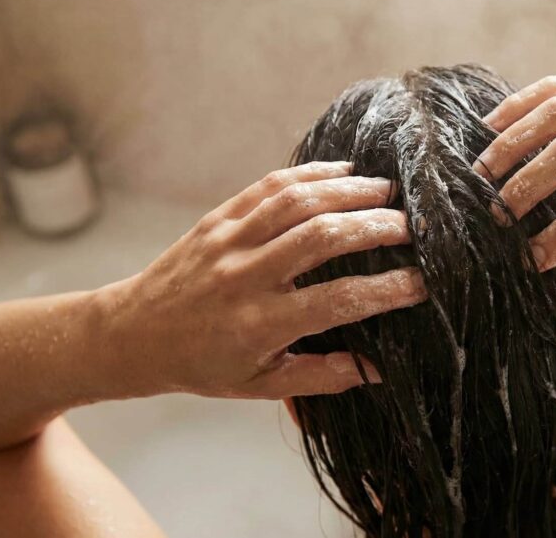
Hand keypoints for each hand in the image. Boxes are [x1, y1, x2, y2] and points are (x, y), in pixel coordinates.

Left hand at [103, 162, 425, 398]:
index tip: (422, 284)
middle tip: (412, 227)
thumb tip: (379, 369)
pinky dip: (312, 173)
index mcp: (259, 325)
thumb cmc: (203, 364)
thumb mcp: (261, 384)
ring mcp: (229, 242)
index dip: (387, 291)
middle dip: (376, 227)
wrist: (133, 334)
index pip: (337, 302)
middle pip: (322, 238)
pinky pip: (270, 185)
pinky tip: (345, 171)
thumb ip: (321, 377)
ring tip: (389, 191)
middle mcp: (245, 278)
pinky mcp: (218, 218)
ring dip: (350, 190)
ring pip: (298, 202)